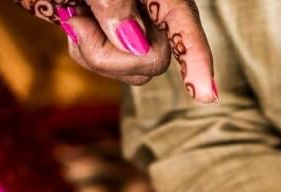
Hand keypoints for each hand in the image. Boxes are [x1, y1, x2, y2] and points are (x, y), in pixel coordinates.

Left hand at [15, 0, 215, 94]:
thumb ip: (115, 3)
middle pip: (155, 60)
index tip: (206, 95)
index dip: (196, 59)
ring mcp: (135, 30)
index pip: (185, 26)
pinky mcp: (115, 42)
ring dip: (94, 51)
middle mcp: (154, 14)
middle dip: (113, 54)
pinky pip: (108, 68)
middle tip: (76, 22)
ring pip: (133, 71)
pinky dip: (85, 51)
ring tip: (74, 16)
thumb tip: (136, 46)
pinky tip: (75, 24)